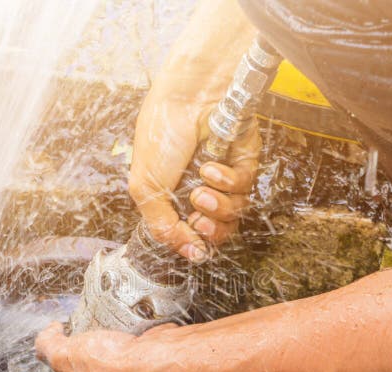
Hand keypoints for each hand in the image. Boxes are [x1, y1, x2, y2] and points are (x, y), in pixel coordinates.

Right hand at [129, 90, 260, 262]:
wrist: (185, 97)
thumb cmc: (161, 133)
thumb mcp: (146, 188)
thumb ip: (163, 226)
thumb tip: (190, 255)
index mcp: (176, 197)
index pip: (194, 234)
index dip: (196, 241)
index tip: (191, 239)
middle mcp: (202, 189)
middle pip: (220, 229)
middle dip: (211, 230)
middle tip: (198, 221)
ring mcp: (226, 176)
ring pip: (235, 211)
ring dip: (218, 205)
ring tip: (201, 191)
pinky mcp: (245, 160)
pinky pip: (245, 185)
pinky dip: (227, 180)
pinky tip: (211, 168)